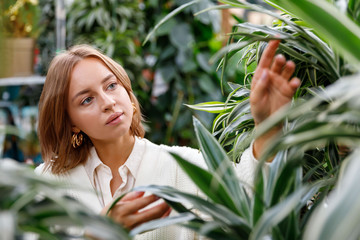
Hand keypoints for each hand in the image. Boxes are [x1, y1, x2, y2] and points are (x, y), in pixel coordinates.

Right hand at [101, 191, 170, 229]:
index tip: (159, 192)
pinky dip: (160, 220)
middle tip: (169, 198)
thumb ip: (130, 195)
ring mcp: (134, 228)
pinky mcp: (138, 232)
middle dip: (161, 206)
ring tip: (170, 205)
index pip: (140, 203)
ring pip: (152, 221)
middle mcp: (129, 221)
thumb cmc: (110, 213)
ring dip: (163, 213)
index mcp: (122, 210)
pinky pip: (151, 226)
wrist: (104, 230)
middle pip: (149, 214)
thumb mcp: (116, 201)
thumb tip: (142, 190)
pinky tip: (166, 213)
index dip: (151, 197)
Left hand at [250, 40, 299, 159]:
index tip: (276, 38)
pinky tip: (294, 83)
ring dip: (288, 66)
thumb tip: (266, 72)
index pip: (265, 59)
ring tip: (289, 65)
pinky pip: (294, 82)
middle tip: (280, 59)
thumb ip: (260, 85)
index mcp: (261, 76)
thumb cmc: (258, 110)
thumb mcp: (255, 99)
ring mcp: (281, 82)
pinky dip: (295, 81)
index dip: (270, 48)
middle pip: (277, 63)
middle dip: (279, 59)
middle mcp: (272, 76)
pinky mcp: (289, 90)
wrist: (267, 123)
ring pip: (287, 70)